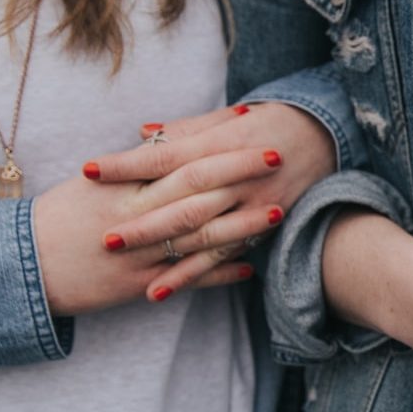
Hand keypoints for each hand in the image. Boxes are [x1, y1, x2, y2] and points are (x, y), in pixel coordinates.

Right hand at [33, 154, 279, 314]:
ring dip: (241, 223)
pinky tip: (249, 267)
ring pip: (198, 234)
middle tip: (276, 155)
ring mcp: (136, 252)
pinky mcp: (137, 286)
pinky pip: (185, 278)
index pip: (175, 155)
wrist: (19, 268)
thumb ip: (130, 164)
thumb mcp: (91, 186)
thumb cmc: (58, 219)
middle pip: (194, 188)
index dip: (212, 140)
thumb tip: (165, 137)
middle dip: (237, 171)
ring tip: (277, 211)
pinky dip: (218, 273)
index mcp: (119, 185)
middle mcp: (131, 215)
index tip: (246, 122)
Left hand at [82, 102, 334, 294]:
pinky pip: (221, 259)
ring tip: (123, 266)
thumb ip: (185, 130)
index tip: (90, 170)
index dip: (128, 164)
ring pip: (202, 237)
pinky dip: (191, 277)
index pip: (166, 156)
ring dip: (161, 255)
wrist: (323, 137)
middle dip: (142, 222)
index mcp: (222, 144)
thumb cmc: (267, 123)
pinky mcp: (261, 231)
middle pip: (183, 202)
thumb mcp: (227, 121)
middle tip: (102, 237)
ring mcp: (252, 208)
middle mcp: (237, 178)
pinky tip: (160, 291)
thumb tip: (142, 134)